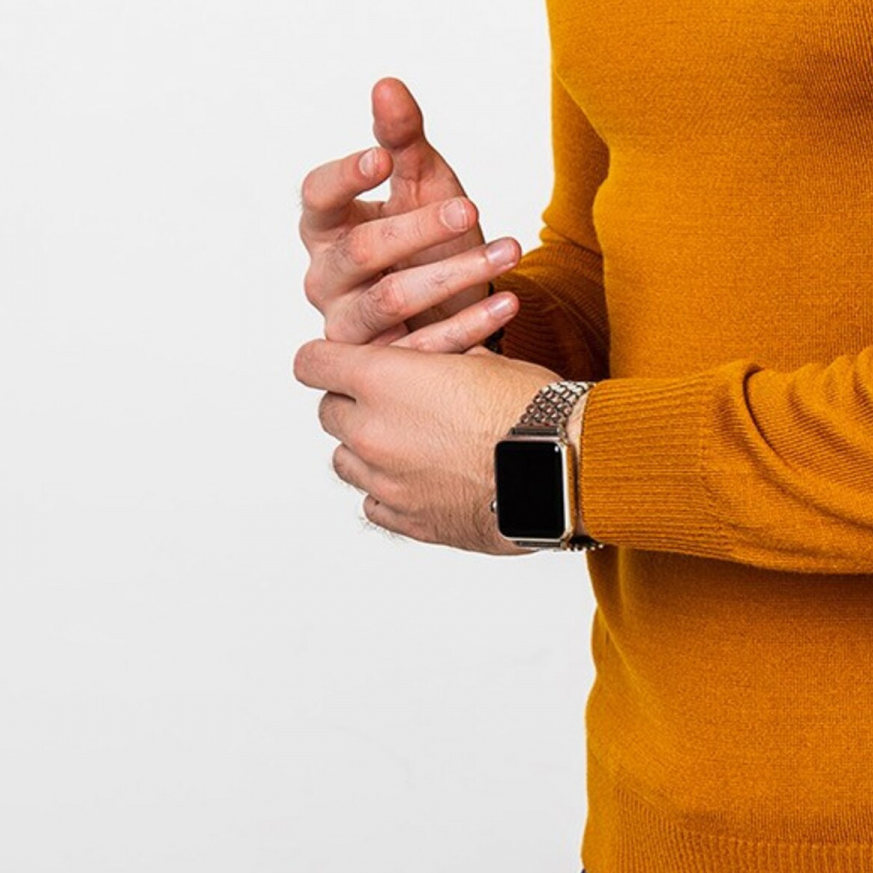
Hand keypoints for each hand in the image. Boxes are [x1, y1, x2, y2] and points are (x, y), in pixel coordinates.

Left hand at [296, 333, 563, 549]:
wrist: (560, 470)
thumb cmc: (529, 410)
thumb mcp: (484, 359)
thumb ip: (441, 355)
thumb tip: (436, 353)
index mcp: (384, 380)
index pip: (312, 363)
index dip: (324, 360)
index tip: (337, 362)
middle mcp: (371, 431)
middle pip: (327, 412)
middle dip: (352, 404)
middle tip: (392, 401)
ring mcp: (385, 481)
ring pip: (344, 460)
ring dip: (365, 448)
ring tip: (410, 442)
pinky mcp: (407, 519)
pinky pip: (373, 502)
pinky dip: (387, 489)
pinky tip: (421, 477)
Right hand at [298, 76, 521, 352]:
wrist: (453, 302)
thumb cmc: (425, 236)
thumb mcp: (421, 182)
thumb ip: (402, 138)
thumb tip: (387, 85)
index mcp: (327, 227)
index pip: (317, 197)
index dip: (344, 177)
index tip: (382, 157)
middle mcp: (327, 277)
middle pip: (359, 251)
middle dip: (416, 227)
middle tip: (470, 207)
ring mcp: (350, 324)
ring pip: (389, 301)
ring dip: (453, 274)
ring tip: (509, 251)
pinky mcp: (383, 361)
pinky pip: (421, 347)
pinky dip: (469, 325)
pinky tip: (507, 302)